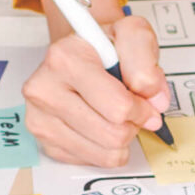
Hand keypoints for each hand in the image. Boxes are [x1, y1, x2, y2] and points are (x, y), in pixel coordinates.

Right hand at [22, 16, 167, 167]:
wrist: (79, 51)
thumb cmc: (103, 46)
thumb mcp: (132, 34)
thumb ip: (146, 60)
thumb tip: (153, 99)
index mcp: (63, 59)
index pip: (118, 107)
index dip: (142, 107)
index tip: (144, 100)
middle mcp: (44, 90)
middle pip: (113, 135)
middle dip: (133, 124)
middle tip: (131, 107)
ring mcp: (40, 119)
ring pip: (105, 154)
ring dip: (121, 138)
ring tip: (115, 114)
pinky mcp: (45, 142)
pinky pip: (92, 161)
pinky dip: (105, 148)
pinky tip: (100, 123)